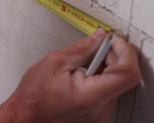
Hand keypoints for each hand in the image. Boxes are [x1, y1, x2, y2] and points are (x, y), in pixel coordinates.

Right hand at [0, 29, 140, 122]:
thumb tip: (99, 38)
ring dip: (108, 66)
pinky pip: (108, 91)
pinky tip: (86, 71)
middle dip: (114, 55)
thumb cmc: (34, 97)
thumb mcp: (56, 62)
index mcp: (91, 96)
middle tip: (99, 44)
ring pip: (117, 83)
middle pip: (124, 77)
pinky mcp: (96, 114)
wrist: (25, 117)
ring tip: (86, 60)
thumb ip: (82, 48)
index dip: (125, 52)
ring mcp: (100, 114)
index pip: (128, 74)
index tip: (115, 41)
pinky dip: (102, 77)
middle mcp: (100, 109)